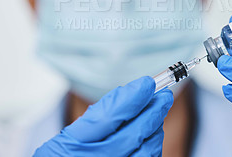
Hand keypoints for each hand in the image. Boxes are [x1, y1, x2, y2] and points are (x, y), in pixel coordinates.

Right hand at [34, 76, 172, 156]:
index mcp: (71, 146)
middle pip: (133, 133)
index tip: (147, 83)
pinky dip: (153, 144)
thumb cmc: (67, 156)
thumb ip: (95, 116)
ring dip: (155, 127)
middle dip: (153, 110)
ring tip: (157, 113)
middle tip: (164, 95)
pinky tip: (152, 134)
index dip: (132, 97)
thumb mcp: (67, 136)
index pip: (108, 116)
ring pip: (146, 150)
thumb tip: (130, 94)